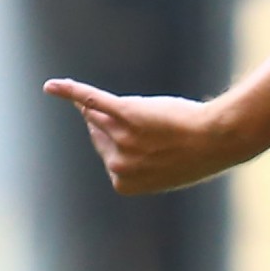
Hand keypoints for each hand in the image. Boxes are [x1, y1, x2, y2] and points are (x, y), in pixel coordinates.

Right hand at [43, 79, 241, 195]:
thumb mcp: (156, 161)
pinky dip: (71, 91)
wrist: (218, 139)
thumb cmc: (192, 151)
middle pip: (101, 130)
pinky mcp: (126, 114)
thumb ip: (127, 151)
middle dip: (123, 124)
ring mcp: (119, 138)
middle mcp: (116, 163)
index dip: (128, 141)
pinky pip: (91, 100)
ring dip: (121, 111)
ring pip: (102, 114)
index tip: (155, 150)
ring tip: (149, 121)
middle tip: (162, 135)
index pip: (106, 150)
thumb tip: (89, 116)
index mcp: (122, 183)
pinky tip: (51, 87)